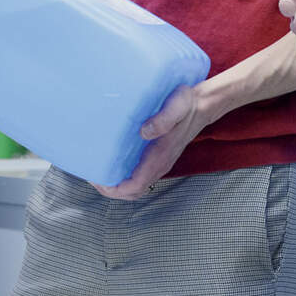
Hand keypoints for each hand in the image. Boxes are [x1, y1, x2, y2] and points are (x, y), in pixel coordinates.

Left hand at [93, 82, 210, 198]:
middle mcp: (160, 164)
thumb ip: (162, 120)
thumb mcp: (176, 106)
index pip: (137, 185)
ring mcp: (160, 163)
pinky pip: (140, 176)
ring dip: (117, 186)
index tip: (98, 181)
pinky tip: (114, 164)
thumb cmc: (186, 104)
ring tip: (99, 173)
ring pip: (137, 185)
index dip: (116, 189)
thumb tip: (144, 132)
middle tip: (93, 178)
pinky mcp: (158, 157)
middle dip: (112, 191)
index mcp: (160, 156)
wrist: (201, 106)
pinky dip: (125, 177)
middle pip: (134, 191)